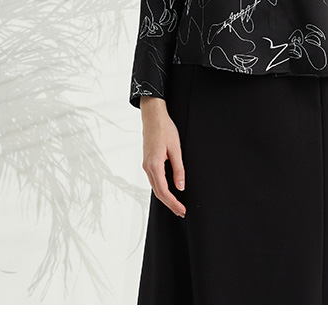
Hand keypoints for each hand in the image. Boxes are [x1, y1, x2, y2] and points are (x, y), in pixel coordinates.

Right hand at [140, 96, 186, 217]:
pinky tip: (169, 190)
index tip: (182, 210)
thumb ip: (178, 169)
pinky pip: (154, 180)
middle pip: (158, 192)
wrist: (153, 116)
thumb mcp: (176, 149)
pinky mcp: (147, 161)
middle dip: (170, 204)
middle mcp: (147, 167)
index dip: (173, 203)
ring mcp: (146, 165)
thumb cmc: (165, 129)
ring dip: (165, 197)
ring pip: (155, 187)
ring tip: (177, 204)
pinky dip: (161, 188)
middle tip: (181, 211)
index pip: (163, 191)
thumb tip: (180, 187)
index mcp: (154, 165)